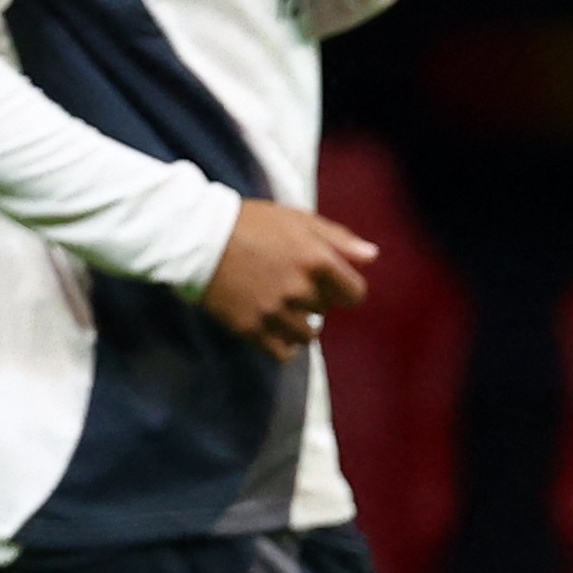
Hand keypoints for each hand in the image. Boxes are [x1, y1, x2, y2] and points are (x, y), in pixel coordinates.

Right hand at [199, 195, 378, 358]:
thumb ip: (340, 239)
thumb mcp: (299, 220)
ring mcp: (275, 312)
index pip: (355, 295)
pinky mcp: (252, 329)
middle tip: (290, 284)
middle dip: (315, 300)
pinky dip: (283, 345)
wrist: (198, 238)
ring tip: (280, 306)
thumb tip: (373, 257)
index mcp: (317, 260)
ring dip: (300, 324)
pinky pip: (283, 353)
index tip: (333, 287)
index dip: (346, 291)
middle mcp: (300, 289)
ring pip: (307, 335)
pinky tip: (273, 329)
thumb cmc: (252, 223)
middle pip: (326, 311)